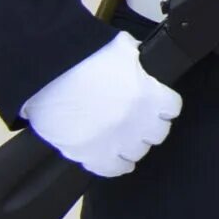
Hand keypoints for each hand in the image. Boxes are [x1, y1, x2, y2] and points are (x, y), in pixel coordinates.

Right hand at [19, 34, 181, 178]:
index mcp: (150, 96)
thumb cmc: (83, 60)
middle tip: (139, 120)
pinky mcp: (92, 155)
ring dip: (133, 144)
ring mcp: (116, 142)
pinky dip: (116, 165)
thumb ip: (137, 56)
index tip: (158, 104)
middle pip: (158, 133)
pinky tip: (115, 159)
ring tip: (124, 138)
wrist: (46, 78)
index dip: (164, 105)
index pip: (172, 108)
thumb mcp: (120, 49)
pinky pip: (113, 169)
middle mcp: (138, 123)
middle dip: (150, 126)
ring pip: (138, 152)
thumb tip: (142, 56)